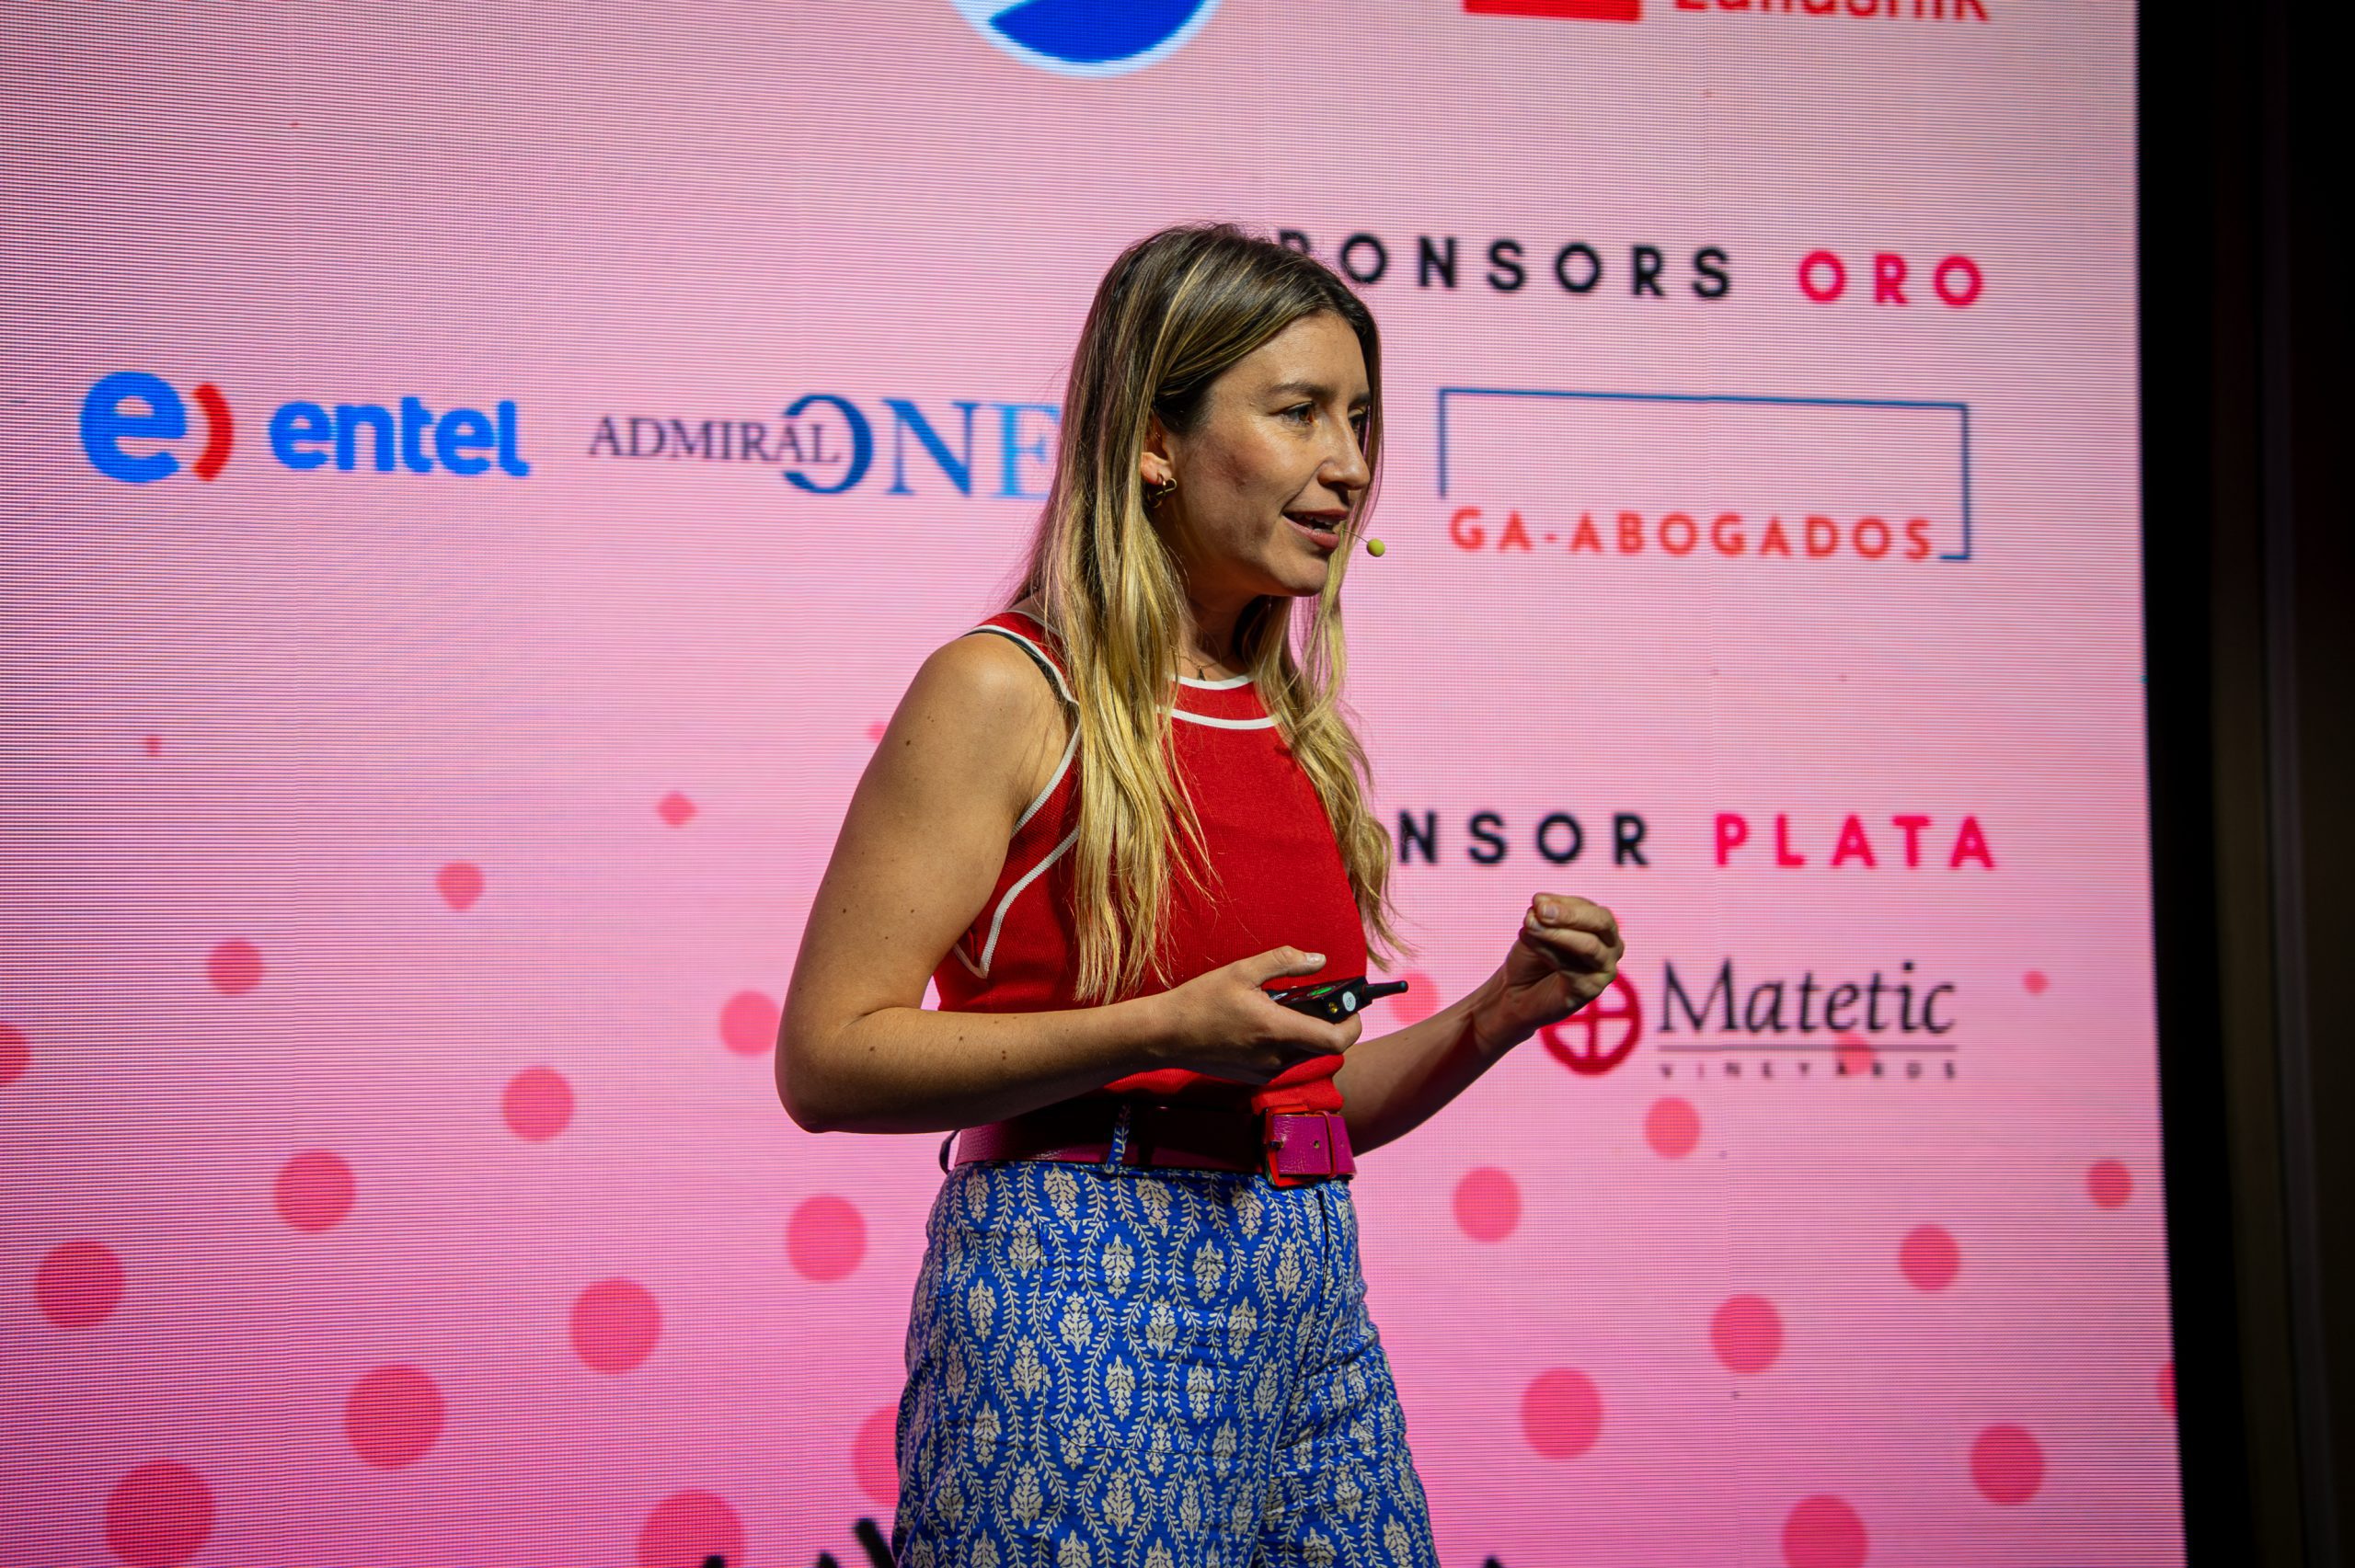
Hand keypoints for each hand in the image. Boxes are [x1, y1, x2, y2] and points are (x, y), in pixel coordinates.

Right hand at [1149, 947, 1364, 1083]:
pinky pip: (1284, 1061)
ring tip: (1281, 1008)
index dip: (1353, 1024)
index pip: (1337, 1040)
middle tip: (1316, 999)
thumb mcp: (1242, 971)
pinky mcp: (1255, 1078)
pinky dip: (1285, 1043)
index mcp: (1277, 1030)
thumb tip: (1318, 960)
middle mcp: (1276, 1058)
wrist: (1165, 1036)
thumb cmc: (1200, 1001)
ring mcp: (1265, 1072)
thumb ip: (1285, 962)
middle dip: (1327, 1022)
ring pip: (1304, 1053)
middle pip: (1323, 1046)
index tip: (1351, 1007)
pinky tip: (1261, 1025)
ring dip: (1305, 1032)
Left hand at [1472, 895, 1624, 1052]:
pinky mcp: (1592, 990)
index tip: (1536, 901)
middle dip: (1570, 915)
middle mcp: (1611, 946)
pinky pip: (1574, 969)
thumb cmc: (1532, 957)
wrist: (1517, 993)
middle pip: (1602, 922)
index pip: (1590, 908)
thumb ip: (1543, 916)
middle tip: (1541, 911)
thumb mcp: (1537, 927)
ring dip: (1556, 934)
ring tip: (1529, 926)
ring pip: (1589, 946)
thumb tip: (1541, 905)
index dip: (1564, 903)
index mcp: (1600, 926)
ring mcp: (1605, 969)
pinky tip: (1529, 943)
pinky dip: (1549, 954)